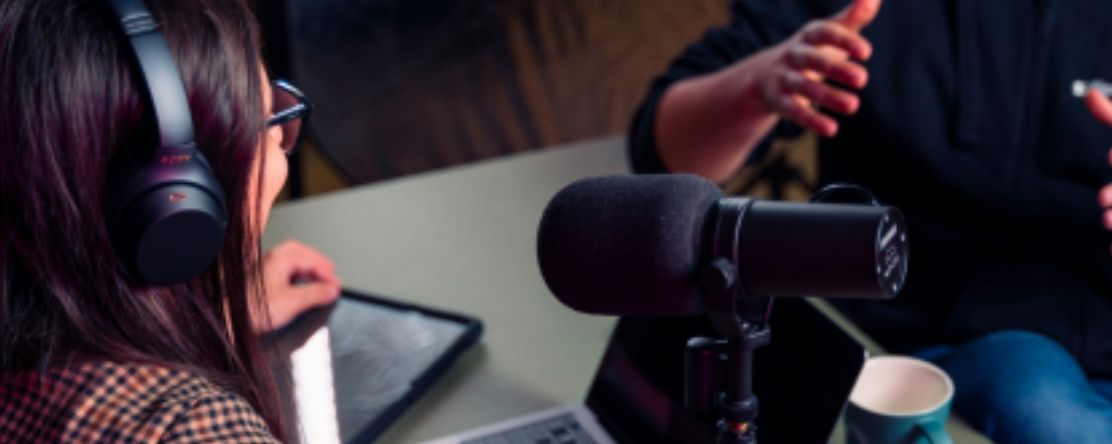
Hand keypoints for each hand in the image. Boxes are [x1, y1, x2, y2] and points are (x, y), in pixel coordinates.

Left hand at [255, 240, 341, 333]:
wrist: (231, 320)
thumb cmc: (253, 310)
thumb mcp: (293, 302)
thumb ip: (316, 294)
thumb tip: (331, 290)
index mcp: (280, 259)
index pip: (312, 260)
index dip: (328, 273)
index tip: (337, 286)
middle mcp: (270, 260)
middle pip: (300, 252)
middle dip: (317, 261)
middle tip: (330, 272)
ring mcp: (264, 269)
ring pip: (290, 259)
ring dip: (307, 267)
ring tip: (318, 278)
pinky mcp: (260, 281)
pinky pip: (283, 270)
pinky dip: (297, 274)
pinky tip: (299, 286)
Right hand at [747, 0, 881, 136]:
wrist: (765, 75)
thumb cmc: (812, 51)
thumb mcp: (831, 32)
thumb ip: (854, 16)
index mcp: (809, 36)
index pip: (824, 34)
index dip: (844, 41)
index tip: (866, 52)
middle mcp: (794, 55)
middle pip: (814, 61)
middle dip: (836, 69)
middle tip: (863, 79)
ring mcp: (784, 79)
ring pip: (804, 88)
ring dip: (828, 97)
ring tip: (853, 106)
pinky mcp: (780, 102)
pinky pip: (794, 111)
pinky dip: (812, 121)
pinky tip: (831, 129)